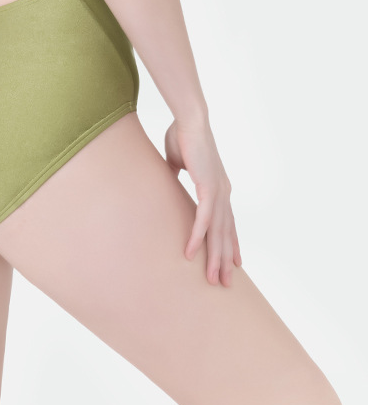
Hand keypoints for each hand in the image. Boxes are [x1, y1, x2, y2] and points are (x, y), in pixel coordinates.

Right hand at [164, 116, 242, 286]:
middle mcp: (223, 193)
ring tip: (212, 278)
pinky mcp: (208, 187)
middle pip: (226, 233)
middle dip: (226, 260)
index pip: (227, 222)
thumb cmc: (183, 136)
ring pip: (218, 232)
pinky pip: (203, 219)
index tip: (234, 263)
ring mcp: (218, 191)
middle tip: (224, 283)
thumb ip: (178, 176)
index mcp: (218, 187)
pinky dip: (198, 237)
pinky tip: (192, 253)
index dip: (231, 243)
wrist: (190, 120)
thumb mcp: (179, 162)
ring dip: (215, 257)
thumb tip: (170, 182)